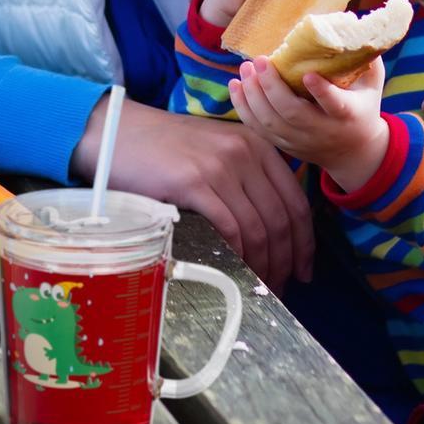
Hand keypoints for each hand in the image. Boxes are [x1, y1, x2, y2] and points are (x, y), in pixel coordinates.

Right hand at [71, 98, 312, 290]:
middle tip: (282, 288)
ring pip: (259, 228)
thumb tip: (275, 229)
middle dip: (287, 261)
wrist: (118, 134)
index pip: (296, 201)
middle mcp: (244, 151)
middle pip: (281, 219)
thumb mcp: (216, 148)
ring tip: (259, 287)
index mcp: (256, 143)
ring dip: (264, 265)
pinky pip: (230, 229)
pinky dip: (238, 256)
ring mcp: (220, 166)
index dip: (305, 242)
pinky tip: (236, 271)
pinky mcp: (194, 183)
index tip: (304, 270)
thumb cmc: (164, 148)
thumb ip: (246, 175)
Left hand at [229, 56, 387, 190]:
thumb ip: (365, 58)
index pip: (335, 105)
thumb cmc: (362, 108)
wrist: (354, 153)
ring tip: (245, 69)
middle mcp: (322, 130)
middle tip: (260, 60)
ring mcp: (300, 140)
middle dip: (272, 87)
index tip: (307, 74)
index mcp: (349, 114)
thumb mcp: (372, 85)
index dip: (322, 92)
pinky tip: (236, 85)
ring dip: (253, 95)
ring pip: (271, 122)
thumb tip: (352, 26)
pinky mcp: (284, 144)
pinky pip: (258, 129)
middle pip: (293, 113)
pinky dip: (243, 108)